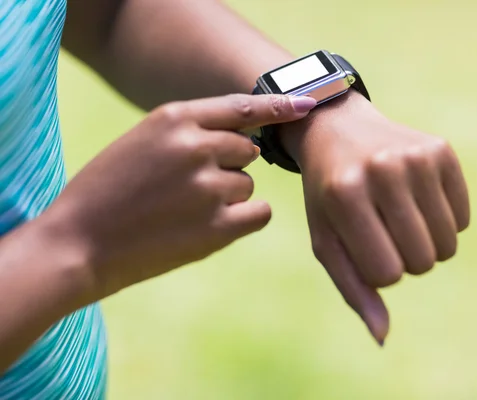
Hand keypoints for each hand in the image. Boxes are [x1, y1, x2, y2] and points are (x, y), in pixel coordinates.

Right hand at [36, 94, 316, 302]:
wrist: (78, 243)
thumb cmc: (108, 191)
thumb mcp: (141, 142)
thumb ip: (190, 132)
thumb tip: (244, 140)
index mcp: (174, 118)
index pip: (242, 107)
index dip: (277, 107)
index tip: (305, 106)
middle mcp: (196, 146)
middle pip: (246, 150)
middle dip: (228, 165)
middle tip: (188, 186)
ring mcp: (208, 187)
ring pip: (247, 183)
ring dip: (227, 195)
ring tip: (184, 210)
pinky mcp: (217, 227)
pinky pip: (259, 212)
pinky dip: (245, 217)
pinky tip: (213, 225)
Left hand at [280, 93, 469, 343]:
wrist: (337, 131)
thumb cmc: (328, 195)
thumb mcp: (327, 240)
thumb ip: (353, 290)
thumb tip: (382, 337)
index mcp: (345, 195)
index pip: (387, 274)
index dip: (377, 271)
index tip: (364, 247)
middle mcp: (383, 170)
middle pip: (421, 262)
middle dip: (403, 259)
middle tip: (383, 232)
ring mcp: (416, 156)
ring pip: (447, 245)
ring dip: (425, 244)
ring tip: (399, 218)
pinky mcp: (442, 150)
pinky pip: (463, 219)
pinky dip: (443, 222)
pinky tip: (416, 199)